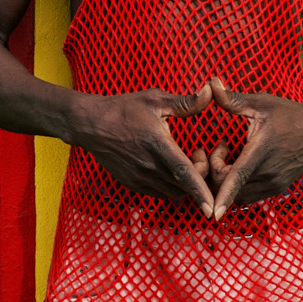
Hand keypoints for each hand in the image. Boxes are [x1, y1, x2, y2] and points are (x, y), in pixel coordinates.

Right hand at [72, 84, 217, 213]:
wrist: (90, 125)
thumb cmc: (122, 110)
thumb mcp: (154, 100)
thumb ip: (185, 101)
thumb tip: (209, 92)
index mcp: (157, 145)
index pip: (184, 173)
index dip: (200, 191)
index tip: (212, 209)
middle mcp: (148, 167)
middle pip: (184, 187)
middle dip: (200, 178)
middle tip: (199, 155)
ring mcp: (139, 178)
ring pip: (173, 193)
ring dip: (185, 185)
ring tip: (184, 162)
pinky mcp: (133, 184)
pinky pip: (160, 193)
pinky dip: (171, 186)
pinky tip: (168, 168)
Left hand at [204, 80, 302, 216]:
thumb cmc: (289, 115)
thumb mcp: (260, 103)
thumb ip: (232, 98)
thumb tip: (210, 83)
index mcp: (261, 153)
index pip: (237, 179)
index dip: (223, 196)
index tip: (213, 213)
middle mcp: (268, 174)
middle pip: (230, 188)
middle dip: (214, 172)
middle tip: (218, 149)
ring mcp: (273, 184)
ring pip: (238, 194)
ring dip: (225, 181)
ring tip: (228, 157)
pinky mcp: (276, 189)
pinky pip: (248, 195)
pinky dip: (237, 186)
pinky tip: (239, 165)